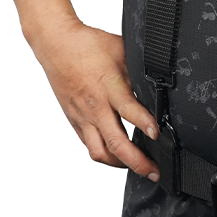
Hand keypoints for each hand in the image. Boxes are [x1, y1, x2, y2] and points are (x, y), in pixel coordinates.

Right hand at [32, 19, 160, 178]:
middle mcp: (95, 106)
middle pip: (115, 143)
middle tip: (155, 171)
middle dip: (137, 162)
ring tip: (138, 168)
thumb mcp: (122, 51)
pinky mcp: (75, 121)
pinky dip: (104, 155)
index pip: (129, 110)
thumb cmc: (89, 45)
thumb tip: (159, 86)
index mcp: (109, 86)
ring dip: (120, 164)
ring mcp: (83, 116)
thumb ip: (139, 72)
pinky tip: (117, 156)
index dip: (145, 125)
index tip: (158, 135)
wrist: (56, 45)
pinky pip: (89, 146)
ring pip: (99, 152)